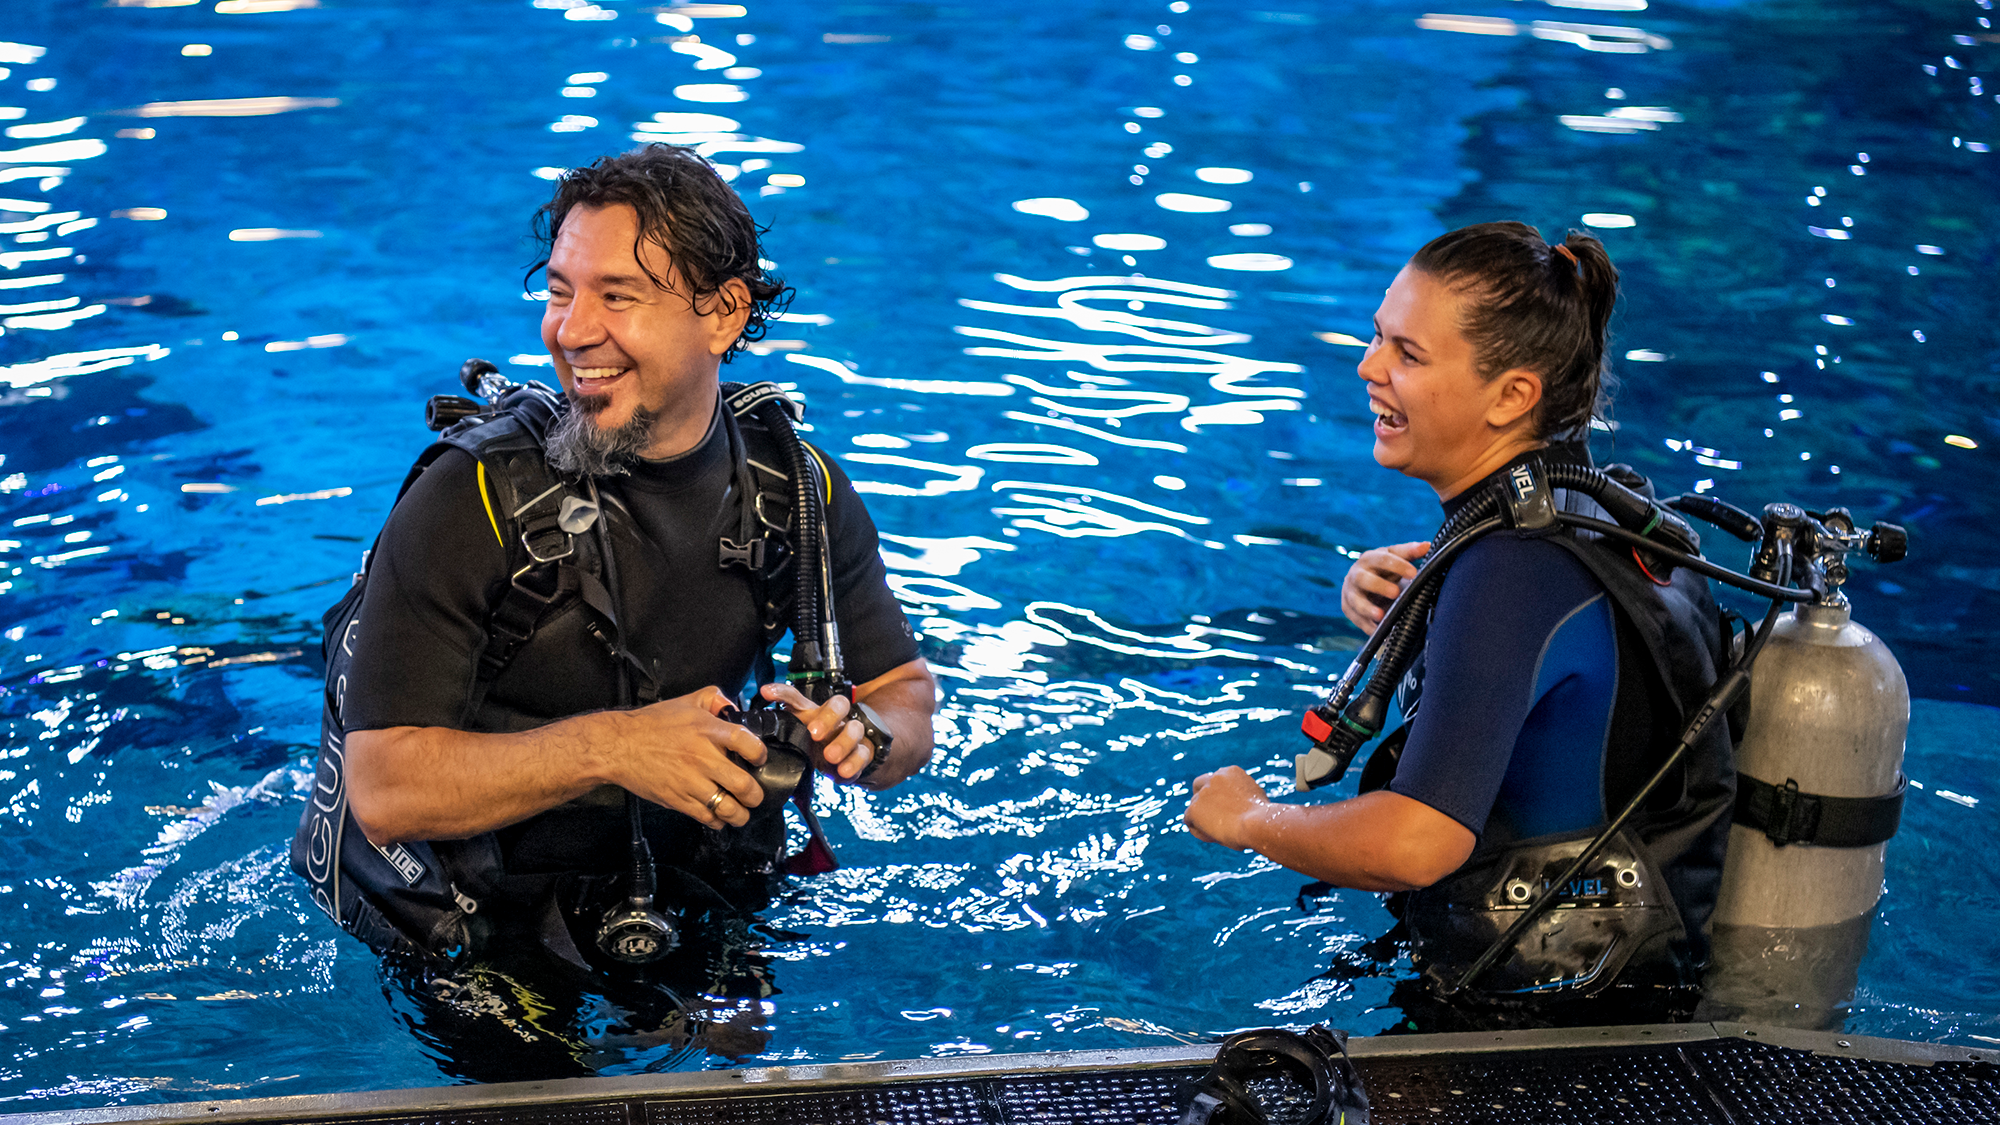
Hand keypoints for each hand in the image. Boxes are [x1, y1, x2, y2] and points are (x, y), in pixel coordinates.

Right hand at [607, 687, 768, 829]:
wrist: (619, 746)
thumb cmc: (652, 724)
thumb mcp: (686, 701)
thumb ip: (714, 699)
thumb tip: (731, 706)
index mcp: (708, 731)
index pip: (747, 744)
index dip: (760, 754)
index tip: (760, 760)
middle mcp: (703, 758)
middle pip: (744, 785)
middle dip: (755, 795)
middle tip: (754, 795)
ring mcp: (691, 782)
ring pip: (728, 808)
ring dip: (740, 814)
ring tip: (741, 812)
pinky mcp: (678, 800)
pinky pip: (706, 817)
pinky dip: (717, 821)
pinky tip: (718, 816)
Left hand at [759, 682, 872, 780]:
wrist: (838, 761)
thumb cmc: (813, 741)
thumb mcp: (795, 728)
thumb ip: (780, 715)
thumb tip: (763, 695)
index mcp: (816, 710)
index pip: (798, 694)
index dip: (785, 693)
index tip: (768, 695)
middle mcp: (836, 718)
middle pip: (840, 705)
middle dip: (828, 718)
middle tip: (814, 734)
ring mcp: (851, 735)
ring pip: (855, 729)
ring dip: (843, 743)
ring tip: (830, 757)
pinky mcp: (861, 754)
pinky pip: (863, 755)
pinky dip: (854, 763)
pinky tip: (843, 771)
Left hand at [1184, 766, 1271, 850]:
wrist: (1258, 824)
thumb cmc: (1264, 818)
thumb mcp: (1256, 802)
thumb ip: (1242, 800)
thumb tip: (1237, 809)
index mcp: (1231, 772)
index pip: (1217, 780)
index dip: (1217, 793)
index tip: (1222, 805)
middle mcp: (1215, 777)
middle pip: (1199, 784)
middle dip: (1200, 796)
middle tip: (1206, 813)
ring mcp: (1204, 792)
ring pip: (1195, 806)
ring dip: (1202, 818)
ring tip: (1220, 832)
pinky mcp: (1194, 808)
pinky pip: (1189, 820)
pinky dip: (1197, 829)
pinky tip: (1211, 836)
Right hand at [1340, 541, 1429, 634]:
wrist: (1366, 584)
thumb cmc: (1385, 569)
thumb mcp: (1397, 558)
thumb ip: (1410, 552)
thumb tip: (1427, 545)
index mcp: (1370, 558)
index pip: (1383, 559)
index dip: (1398, 565)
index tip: (1414, 573)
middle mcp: (1356, 574)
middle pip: (1363, 579)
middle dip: (1379, 586)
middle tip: (1396, 593)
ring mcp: (1350, 592)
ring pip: (1355, 600)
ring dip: (1367, 608)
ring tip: (1380, 616)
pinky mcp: (1348, 608)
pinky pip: (1356, 618)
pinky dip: (1366, 625)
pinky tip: (1377, 631)